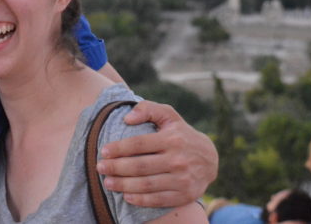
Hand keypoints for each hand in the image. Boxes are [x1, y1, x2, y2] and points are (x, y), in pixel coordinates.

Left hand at [96, 100, 217, 208]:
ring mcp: (182, 179)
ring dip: (124, 185)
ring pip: (147, 185)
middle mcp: (178, 159)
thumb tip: (127, 118)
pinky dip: (141, 200)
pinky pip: (158, 200)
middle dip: (117, 168)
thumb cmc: (182, 134)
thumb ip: (148, 109)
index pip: (139, 144)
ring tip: (108, 182)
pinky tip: (126, 196)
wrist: (210, 159)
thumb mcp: (169, 116)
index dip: (119, 148)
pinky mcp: (185, 195)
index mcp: (172, 138)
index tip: (104, 151)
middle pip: (140, 166)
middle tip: (100, 168)